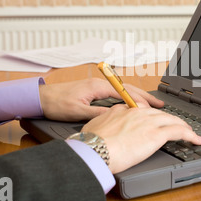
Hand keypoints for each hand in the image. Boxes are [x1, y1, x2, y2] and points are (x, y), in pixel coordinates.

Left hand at [39, 78, 163, 121]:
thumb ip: (98, 114)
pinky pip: (116, 92)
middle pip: (128, 89)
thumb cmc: (56, 103)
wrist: (41, 98)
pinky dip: (128, 97)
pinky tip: (132, 104)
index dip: (140, 101)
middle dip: (144, 96)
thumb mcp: (78, 111)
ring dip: (137, 96)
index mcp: (97, 87)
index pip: (125, 93)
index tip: (152, 108)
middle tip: (159, 104)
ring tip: (151, 104)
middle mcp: (100, 84)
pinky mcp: (94, 90)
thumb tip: (117, 116)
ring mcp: (97, 86)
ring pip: (123, 90)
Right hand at [82, 104, 200, 173]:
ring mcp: (148, 122)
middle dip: (170, 120)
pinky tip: (195, 139)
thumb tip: (107, 121)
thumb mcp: (95, 125)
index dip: (153, 115)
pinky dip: (190, 135)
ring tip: (189, 132)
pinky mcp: (156, 134)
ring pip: (171, 120)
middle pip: (160, 114)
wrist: (94, 149)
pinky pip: (178, 132)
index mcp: (123, 110)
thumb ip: (105, 120)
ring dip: (183, 126)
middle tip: (177, 125)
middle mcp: (138, 113)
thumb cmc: (90, 142)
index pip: (143, 109)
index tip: (156, 118)